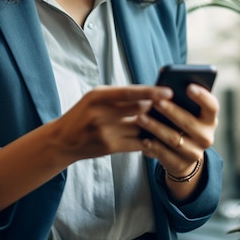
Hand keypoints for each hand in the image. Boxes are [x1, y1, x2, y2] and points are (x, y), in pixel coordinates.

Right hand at [51, 85, 172, 164]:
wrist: (63, 140)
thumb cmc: (83, 114)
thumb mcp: (95, 98)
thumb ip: (118, 96)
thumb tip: (150, 95)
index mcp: (98, 96)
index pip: (129, 92)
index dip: (150, 92)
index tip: (169, 91)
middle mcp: (101, 113)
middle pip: (138, 110)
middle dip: (157, 108)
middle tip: (176, 106)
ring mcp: (105, 132)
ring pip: (141, 127)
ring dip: (157, 125)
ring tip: (172, 122)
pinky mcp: (110, 147)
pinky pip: (137, 143)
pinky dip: (149, 140)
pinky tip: (159, 137)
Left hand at [136, 84, 218, 189]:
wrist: (182, 153)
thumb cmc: (181, 121)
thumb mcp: (185, 111)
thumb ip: (179, 100)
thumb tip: (163, 88)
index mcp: (210, 119)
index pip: (211, 106)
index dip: (202, 96)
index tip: (189, 87)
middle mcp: (206, 137)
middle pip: (189, 122)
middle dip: (171, 111)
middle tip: (156, 102)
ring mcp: (195, 152)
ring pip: (174, 139)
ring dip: (156, 128)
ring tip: (140, 118)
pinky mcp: (181, 164)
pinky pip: (165, 155)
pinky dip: (153, 146)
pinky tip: (143, 139)